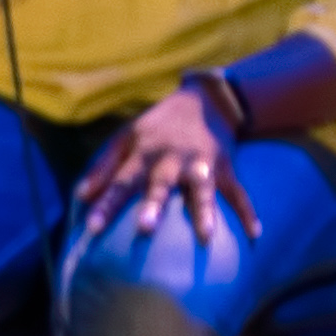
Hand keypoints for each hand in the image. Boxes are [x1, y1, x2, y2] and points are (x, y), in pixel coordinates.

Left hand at [73, 82, 261, 244]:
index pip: (121, 180)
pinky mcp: (225, 167)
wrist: (205, 100)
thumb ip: (103, 167)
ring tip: (207, 236)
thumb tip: (80, 196)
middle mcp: (172, 158)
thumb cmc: (158, 126)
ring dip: (204, 211)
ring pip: (202, 189)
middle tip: (145, 228)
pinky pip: (238, 192)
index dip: (107, 203)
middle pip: (161, 183)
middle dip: (154, 204)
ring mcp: (202, 162)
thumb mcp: (126, 137)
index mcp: (144, 152)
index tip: (92, 227)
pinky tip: (255, 233)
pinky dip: (248, 212)